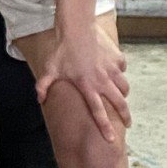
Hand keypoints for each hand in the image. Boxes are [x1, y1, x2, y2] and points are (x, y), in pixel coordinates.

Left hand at [36, 23, 130, 142]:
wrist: (77, 28)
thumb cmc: (62, 50)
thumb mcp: (50, 69)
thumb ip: (44, 86)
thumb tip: (39, 99)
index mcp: (87, 87)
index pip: (98, 112)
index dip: (105, 127)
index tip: (111, 139)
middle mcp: (103, 81)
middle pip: (119, 104)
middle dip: (125, 116)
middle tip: (127, 123)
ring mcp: (112, 70)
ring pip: (124, 88)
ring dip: (123, 95)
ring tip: (121, 99)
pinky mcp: (118, 60)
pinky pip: (122, 70)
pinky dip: (120, 74)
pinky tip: (115, 74)